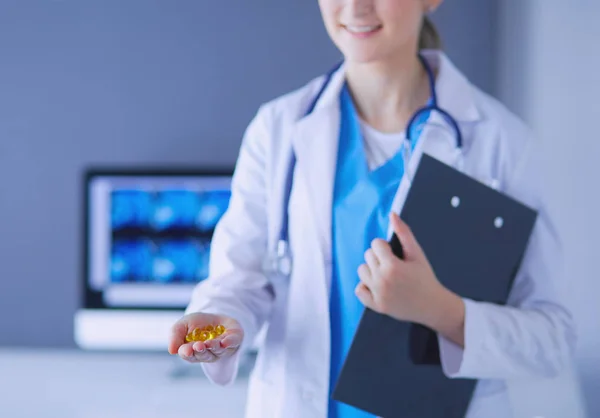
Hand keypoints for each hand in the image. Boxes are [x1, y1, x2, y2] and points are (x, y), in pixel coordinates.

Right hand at [168, 313, 243, 362]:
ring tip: (209, 343)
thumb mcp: (182, 325)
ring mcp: (222, 348)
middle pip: (204, 355)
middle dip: (201, 351)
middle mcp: (209, 353)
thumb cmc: (197, 324)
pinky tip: (224, 342)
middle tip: (198, 346)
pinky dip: (229, 343)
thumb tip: (172, 351)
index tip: (186, 350)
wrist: (216, 316)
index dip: (188, 353)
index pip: (189, 355)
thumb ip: (175, 335)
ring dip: (213, 347)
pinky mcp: (234, 339)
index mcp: (194, 352)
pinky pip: (232, 343)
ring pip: (218, 351)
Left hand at [355, 213, 464, 337]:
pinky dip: (365, 286)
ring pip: (361, 271)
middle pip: (367, 256)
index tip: (396, 255)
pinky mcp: (376, 306)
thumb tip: (392, 214)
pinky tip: (378, 286)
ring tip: (386, 275)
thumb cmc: (425, 277)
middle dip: (379, 257)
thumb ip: (403, 232)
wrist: (432, 306)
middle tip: (394, 266)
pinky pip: (359, 290)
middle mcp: (382, 280)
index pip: (375, 244)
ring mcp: (378, 294)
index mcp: (392, 266)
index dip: (385, 247)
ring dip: (371, 270)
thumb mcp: (417, 253)